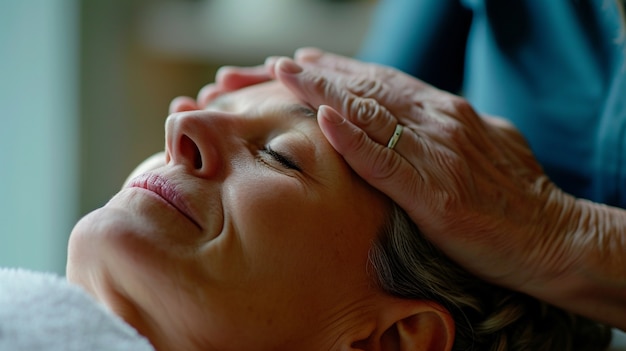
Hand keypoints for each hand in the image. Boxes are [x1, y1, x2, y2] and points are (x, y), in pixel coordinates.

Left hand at [267, 51, 581, 295]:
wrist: (552, 236)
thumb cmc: (514, 196)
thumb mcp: (480, 143)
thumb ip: (444, 129)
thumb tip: (416, 121)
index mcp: (446, 111)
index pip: (381, 81)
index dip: (338, 70)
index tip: (303, 62)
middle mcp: (438, 121)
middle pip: (366, 88)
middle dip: (315, 75)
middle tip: (274, 64)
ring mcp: (436, 153)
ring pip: (370, 113)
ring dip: (322, 92)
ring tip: (283, 74)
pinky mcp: (434, 194)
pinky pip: (385, 161)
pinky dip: (352, 140)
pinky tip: (325, 121)